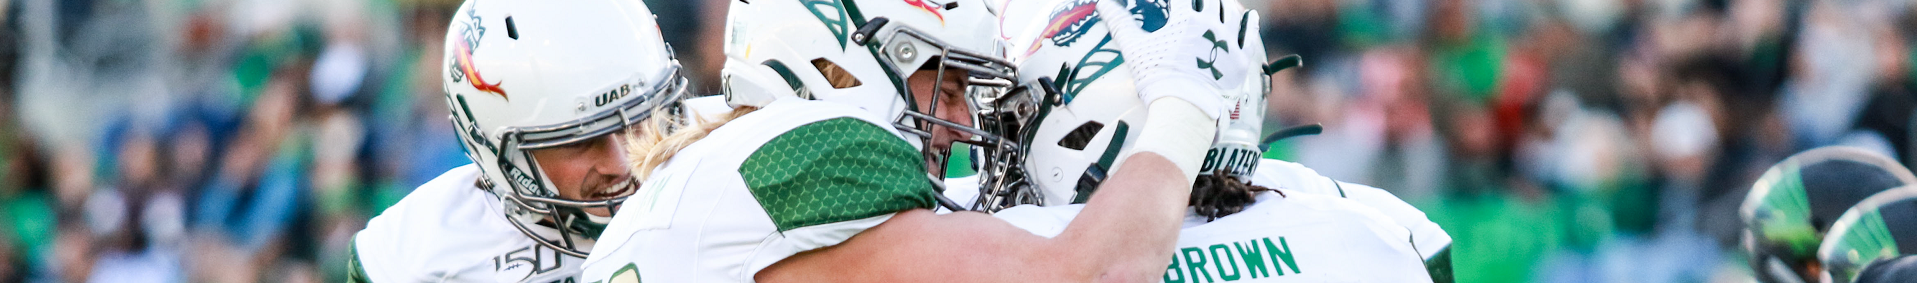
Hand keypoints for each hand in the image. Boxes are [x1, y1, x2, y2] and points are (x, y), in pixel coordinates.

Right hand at [1095, 0, 1239, 118]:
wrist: (1185, 112)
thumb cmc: (1156, 80)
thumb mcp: (1134, 50)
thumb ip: (1119, 23)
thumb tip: (1103, 3)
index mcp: (1186, 19)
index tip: (1169, 0)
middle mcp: (1211, 24)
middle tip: (1193, 2)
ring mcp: (1229, 42)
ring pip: (1231, 12)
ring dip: (1223, 5)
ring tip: (1217, 3)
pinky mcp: (1241, 60)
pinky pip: (1250, 36)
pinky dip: (1250, 23)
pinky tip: (1249, 16)